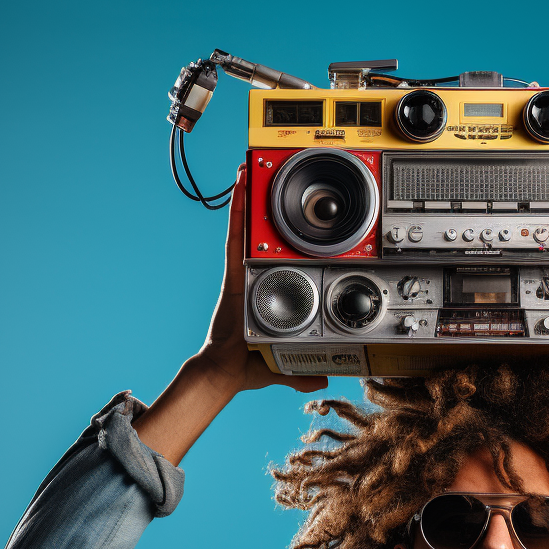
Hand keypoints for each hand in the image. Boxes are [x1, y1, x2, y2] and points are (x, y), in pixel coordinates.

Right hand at [197, 164, 327, 396]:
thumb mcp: (285, 364)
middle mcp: (253, 278)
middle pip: (258, 236)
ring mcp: (243, 274)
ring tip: (252, 169)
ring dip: (248, 199)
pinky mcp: (234, 274)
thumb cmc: (249, 364)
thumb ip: (304, 372)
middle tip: (266, 174)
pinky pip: (237, 238)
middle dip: (261, 205)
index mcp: (265, 293)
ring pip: (247, 231)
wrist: (228, 370)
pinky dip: (238, 213)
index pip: (271, 258)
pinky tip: (241, 188)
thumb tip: (321, 378)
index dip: (275, 235)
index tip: (282, 215)